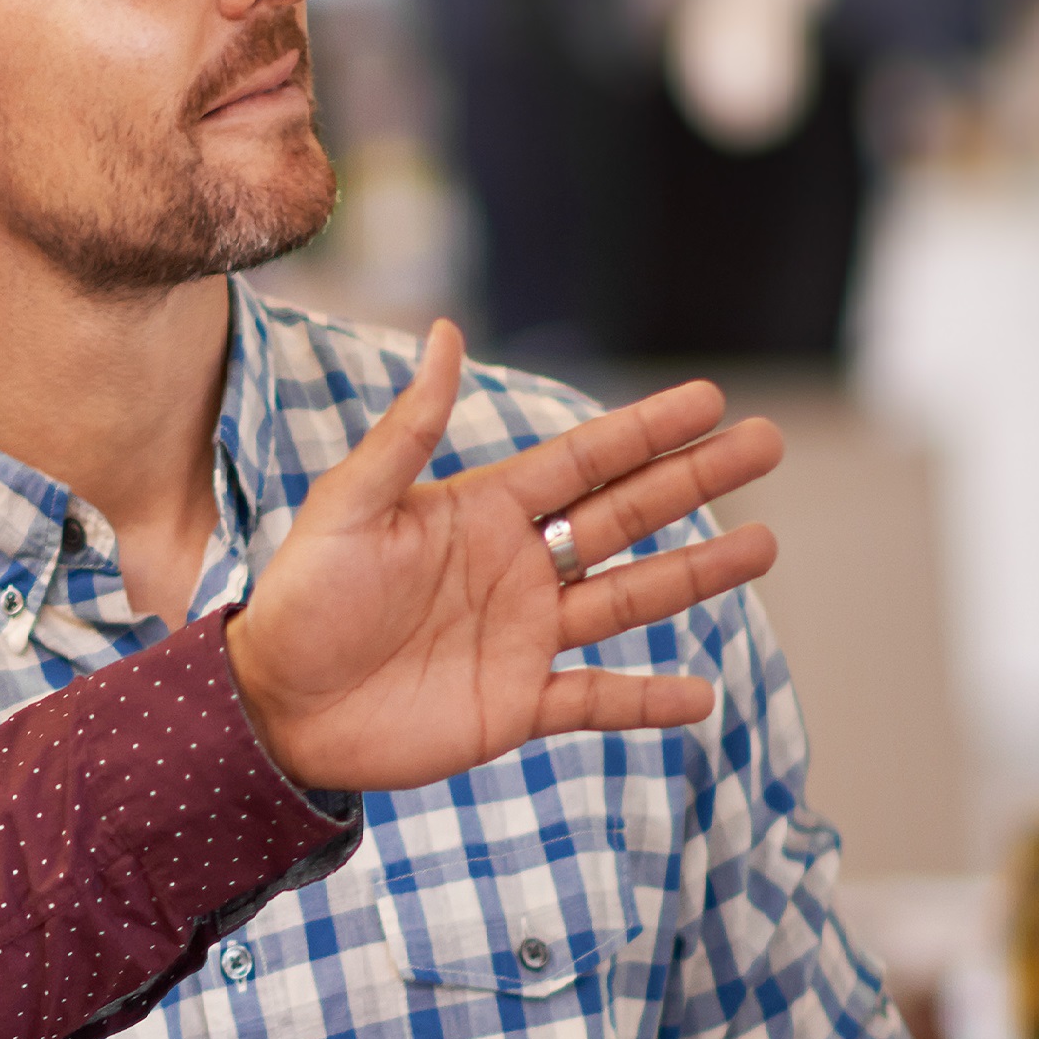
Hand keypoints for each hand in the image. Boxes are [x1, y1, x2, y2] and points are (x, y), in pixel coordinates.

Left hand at [223, 327, 787, 794]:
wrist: (270, 706)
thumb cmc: (300, 600)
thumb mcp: (349, 507)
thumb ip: (407, 431)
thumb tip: (444, 332)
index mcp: (481, 512)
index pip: (582, 461)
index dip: (646, 430)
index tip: (710, 400)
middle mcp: (516, 568)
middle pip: (626, 515)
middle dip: (696, 480)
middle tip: (768, 443)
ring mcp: (523, 637)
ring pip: (630, 597)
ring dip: (697, 573)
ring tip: (765, 545)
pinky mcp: (515, 706)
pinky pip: (597, 700)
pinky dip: (647, 701)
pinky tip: (702, 694)